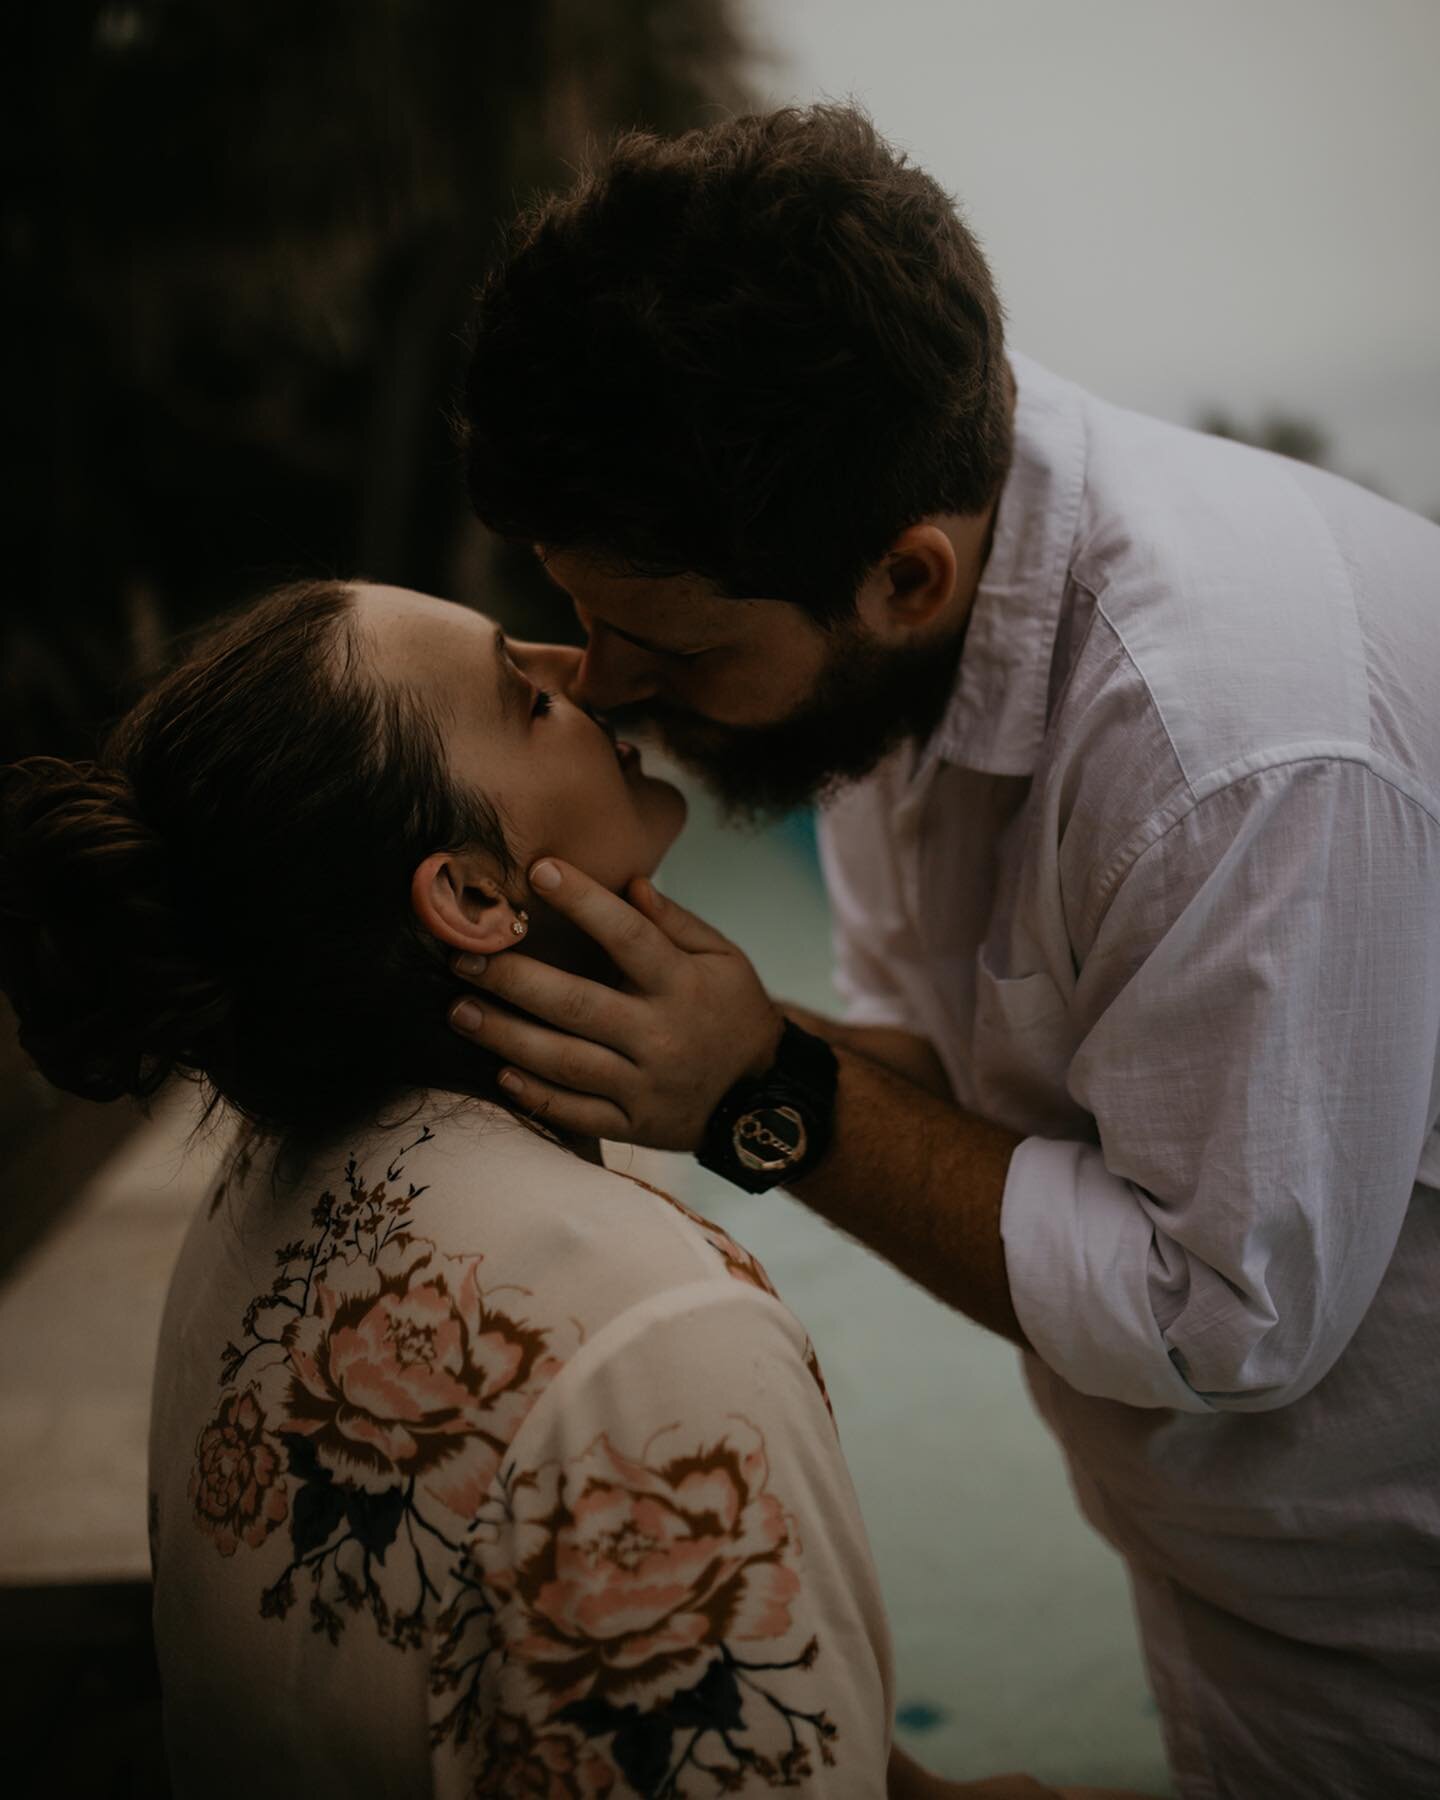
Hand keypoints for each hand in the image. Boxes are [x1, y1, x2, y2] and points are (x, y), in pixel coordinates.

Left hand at [447, 859, 783, 1149]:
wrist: (763, 1098)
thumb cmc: (734, 1012)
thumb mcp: (724, 957)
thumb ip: (676, 921)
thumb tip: (630, 882)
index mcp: (683, 984)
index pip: (629, 935)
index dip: (583, 901)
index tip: (537, 869)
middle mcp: (661, 1035)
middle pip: (577, 1004)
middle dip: (514, 979)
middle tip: (462, 956)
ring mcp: (645, 1086)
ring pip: (565, 1061)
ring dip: (506, 1036)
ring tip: (460, 1011)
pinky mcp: (633, 1126)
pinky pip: (576, 1113)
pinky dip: (536, 1096)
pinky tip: (499, 1073)